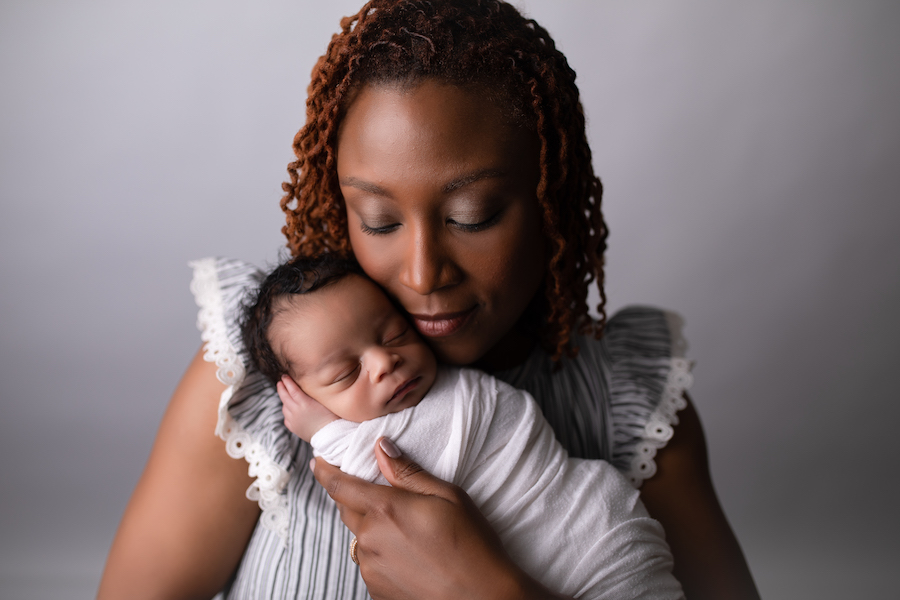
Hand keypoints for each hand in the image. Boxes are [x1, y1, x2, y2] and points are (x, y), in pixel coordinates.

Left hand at [276, 375, 337, 441]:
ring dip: (284, 400)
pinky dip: (287, 413)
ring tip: (285, 396)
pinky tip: (290, 411)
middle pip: (285, 397)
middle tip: (280, 382)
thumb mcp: (324, 400)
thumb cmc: (332, 416)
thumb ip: (313, 393)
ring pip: (284, 408)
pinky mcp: (294, 428)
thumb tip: (307, 385)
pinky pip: (286, 418)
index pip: (292, 389)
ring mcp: (293, 420)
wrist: (331, 434)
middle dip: (281, 388)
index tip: (284, 376)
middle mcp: (296, 411)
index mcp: (304, 403)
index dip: (287, 382)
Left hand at [310, 437, 563, 599]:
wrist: (482, 599)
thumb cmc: (471, 545)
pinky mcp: (375, 590)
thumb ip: (408, 472)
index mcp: (385, 510)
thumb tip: (381, 448)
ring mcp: (370, 568)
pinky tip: (408, 555)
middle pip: (347, 510)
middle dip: (353, 497)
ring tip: (404, 531)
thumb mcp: (448, 496)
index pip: (339, 485)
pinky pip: (369, 562)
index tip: (318, 462)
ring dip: (371, 528)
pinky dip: (380, 553)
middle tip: (378, 493)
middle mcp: (369, 539)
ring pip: (359, 538)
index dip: (325, 470)